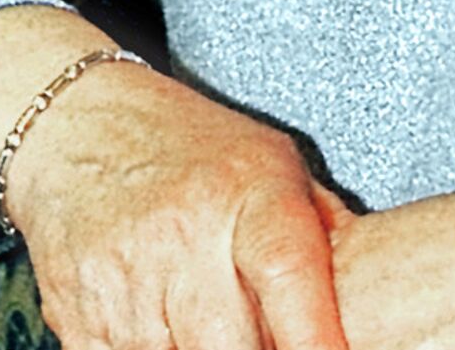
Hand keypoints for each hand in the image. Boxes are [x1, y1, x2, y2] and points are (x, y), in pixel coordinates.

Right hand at [4, 57, 350, 349]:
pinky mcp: (77, 321)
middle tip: (262, 329)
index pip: (288, 273)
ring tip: (207, 312)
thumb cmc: (193, 149)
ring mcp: (126, 284)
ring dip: (199, 347)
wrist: (80, 127)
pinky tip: (161, 321)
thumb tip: (377, 295)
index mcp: (250, 193)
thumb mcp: (273, 164)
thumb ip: (322, 232)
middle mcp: (185, 237)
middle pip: (234, 348)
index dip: (315, 336)